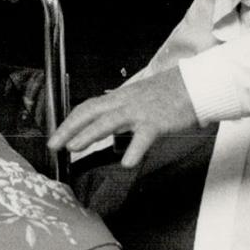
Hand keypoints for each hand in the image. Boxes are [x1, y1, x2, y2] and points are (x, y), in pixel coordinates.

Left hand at [47, 68, 197, 168]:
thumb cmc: (170, 93)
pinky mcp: (157, 121)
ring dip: (89, 134)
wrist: (196, 85)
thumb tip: (107, 122)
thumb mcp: (140, 97)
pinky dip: (134, 150)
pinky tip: (127, 164)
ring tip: (74, 147)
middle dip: (69, 128)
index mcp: (120, 97)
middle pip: (90, 112)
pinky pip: (143, 137)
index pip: (88, 107)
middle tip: (53, 145)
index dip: (70, 121)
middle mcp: (125, 102)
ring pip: (109, 121)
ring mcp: (140, 111)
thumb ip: (123, 109)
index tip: (57, 135)